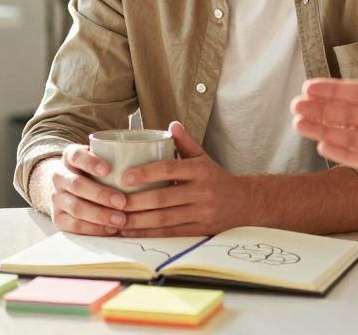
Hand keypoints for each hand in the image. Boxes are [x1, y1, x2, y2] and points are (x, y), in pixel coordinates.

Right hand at [41, 144, 127, 234]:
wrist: (71, 188)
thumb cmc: (96, 173)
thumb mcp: (101, 160)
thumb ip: (116, 159)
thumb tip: (146, 164)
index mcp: (69, 157)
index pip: (76, 155)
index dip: (90, 162)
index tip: (108, 169)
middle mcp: (59, 176)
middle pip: (76, 184)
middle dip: (101, 194)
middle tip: (123, 201)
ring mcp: (56, 198)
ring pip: (76, 207)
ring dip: (100, 215)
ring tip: (121, 219)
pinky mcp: (58, 218)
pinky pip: (74, 225)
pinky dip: (94, 228)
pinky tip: (110, 229)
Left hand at [117, 121, 245, 236]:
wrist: (244, 204)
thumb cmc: (215, 178)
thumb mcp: (203, 158)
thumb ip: (185, 142)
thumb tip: (171, 124)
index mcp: (200, 170)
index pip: (169, 169)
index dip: (145, 173)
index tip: (124, 176)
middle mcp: (202, 192)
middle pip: (162, 198)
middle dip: (135, 201)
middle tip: (113, 201)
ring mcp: (202, 213)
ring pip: (164, 219)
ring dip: (137, 220)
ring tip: (117, 218)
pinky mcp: (200, 230)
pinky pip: (170, 233)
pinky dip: (148, 233)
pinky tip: (131, 231)